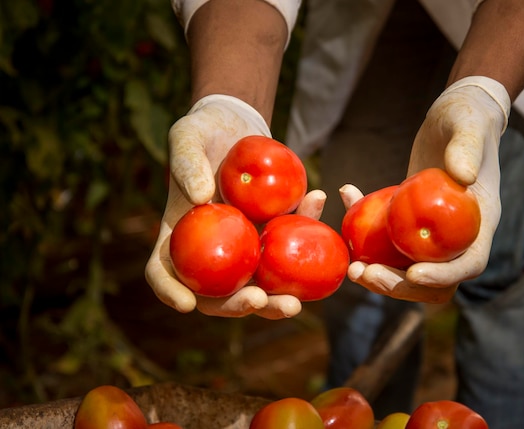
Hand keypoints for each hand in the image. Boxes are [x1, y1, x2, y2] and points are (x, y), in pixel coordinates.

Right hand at [145, 94, 325, 318]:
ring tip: (295, 303)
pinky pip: (291, 243)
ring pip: (258, 282)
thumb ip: (187, 162)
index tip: (187, 303)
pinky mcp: (273, 233)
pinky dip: (307, 228)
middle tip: (259, 301)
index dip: (170, 291)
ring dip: (275, 299)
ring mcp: (245, 246)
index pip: (164, 270)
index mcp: (179, 234)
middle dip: (237, 305)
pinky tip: (318, 200)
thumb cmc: (203, 131)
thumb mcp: (188, 135)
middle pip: (217, 291)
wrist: (236, 126)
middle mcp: (211, 249)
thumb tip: (200, 198)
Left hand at [346, 76, 510, 302]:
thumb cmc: (466, 117)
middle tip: (364, 273)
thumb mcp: (467, 124)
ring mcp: (431, 232)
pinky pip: (386, 242)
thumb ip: (467, 147)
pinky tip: (347, 196)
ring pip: (405, 269)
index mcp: (480, 222)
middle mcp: (457, 235)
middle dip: (399, 285)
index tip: (413, 274)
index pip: (468, 263)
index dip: (443, 275)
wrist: (453, 116)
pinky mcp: (408, 222)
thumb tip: (464, 176)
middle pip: (433, 280)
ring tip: (352, 266)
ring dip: (379, 274)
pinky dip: (364, 232)